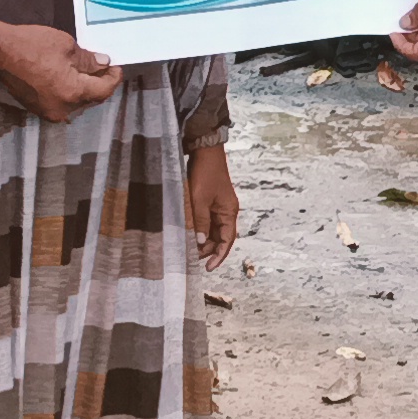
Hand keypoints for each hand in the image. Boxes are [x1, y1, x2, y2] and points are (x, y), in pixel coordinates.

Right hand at [0, 21, 120, 119]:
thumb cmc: (31, 45)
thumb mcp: (66, 46)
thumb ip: (88, 59)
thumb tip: (102, 64)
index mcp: (73, 93)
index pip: (103, 90)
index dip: (113, 78)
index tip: (117, 67)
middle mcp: (62, 109)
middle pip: (91, 99)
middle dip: (98, 82)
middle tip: (102, 65)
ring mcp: (48, 111)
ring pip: (76, 102)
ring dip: (83, 88)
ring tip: (84, 69)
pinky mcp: (36, 108)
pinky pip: (61, 102)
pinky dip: (68, 91)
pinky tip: (66, 76)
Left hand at [185, 140, 240, 269]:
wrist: (205, 150)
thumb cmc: (205, 173)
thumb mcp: (200, 199)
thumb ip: (201, 221)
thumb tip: (201, 242)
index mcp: (229, 212)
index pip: (227, 240)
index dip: (219, 256)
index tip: (209, 268)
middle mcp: (226, 211)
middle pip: (220, 238)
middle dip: (208, 250)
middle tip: (192, 258)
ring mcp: (218, 207)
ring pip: (212, 231)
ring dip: (202, 240)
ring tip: (188, 249)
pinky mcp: (209, 202)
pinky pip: (206, 222)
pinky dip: (199, 230)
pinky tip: (188, 235)